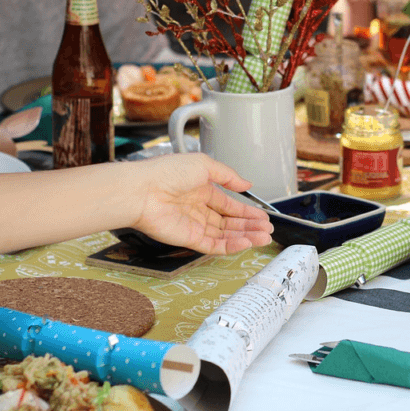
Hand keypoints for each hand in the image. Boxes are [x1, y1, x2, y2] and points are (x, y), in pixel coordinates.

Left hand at [131, 153, 273, 254]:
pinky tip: (245, 243)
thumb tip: (246, 184)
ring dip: (245, 236)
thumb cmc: (165, 173)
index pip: (228, 204)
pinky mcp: (188, 239)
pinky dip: (230, 246)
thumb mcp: (204, 164)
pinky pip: (213, 245)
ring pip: (224, 235)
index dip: (247, 211)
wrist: (141, 190)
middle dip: (249, 226)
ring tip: (263, 237)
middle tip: (267, 230)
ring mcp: (193, 225)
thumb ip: (228, 176)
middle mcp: (197, 208)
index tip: (262, 216)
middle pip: (229, 221)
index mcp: (200, 189)